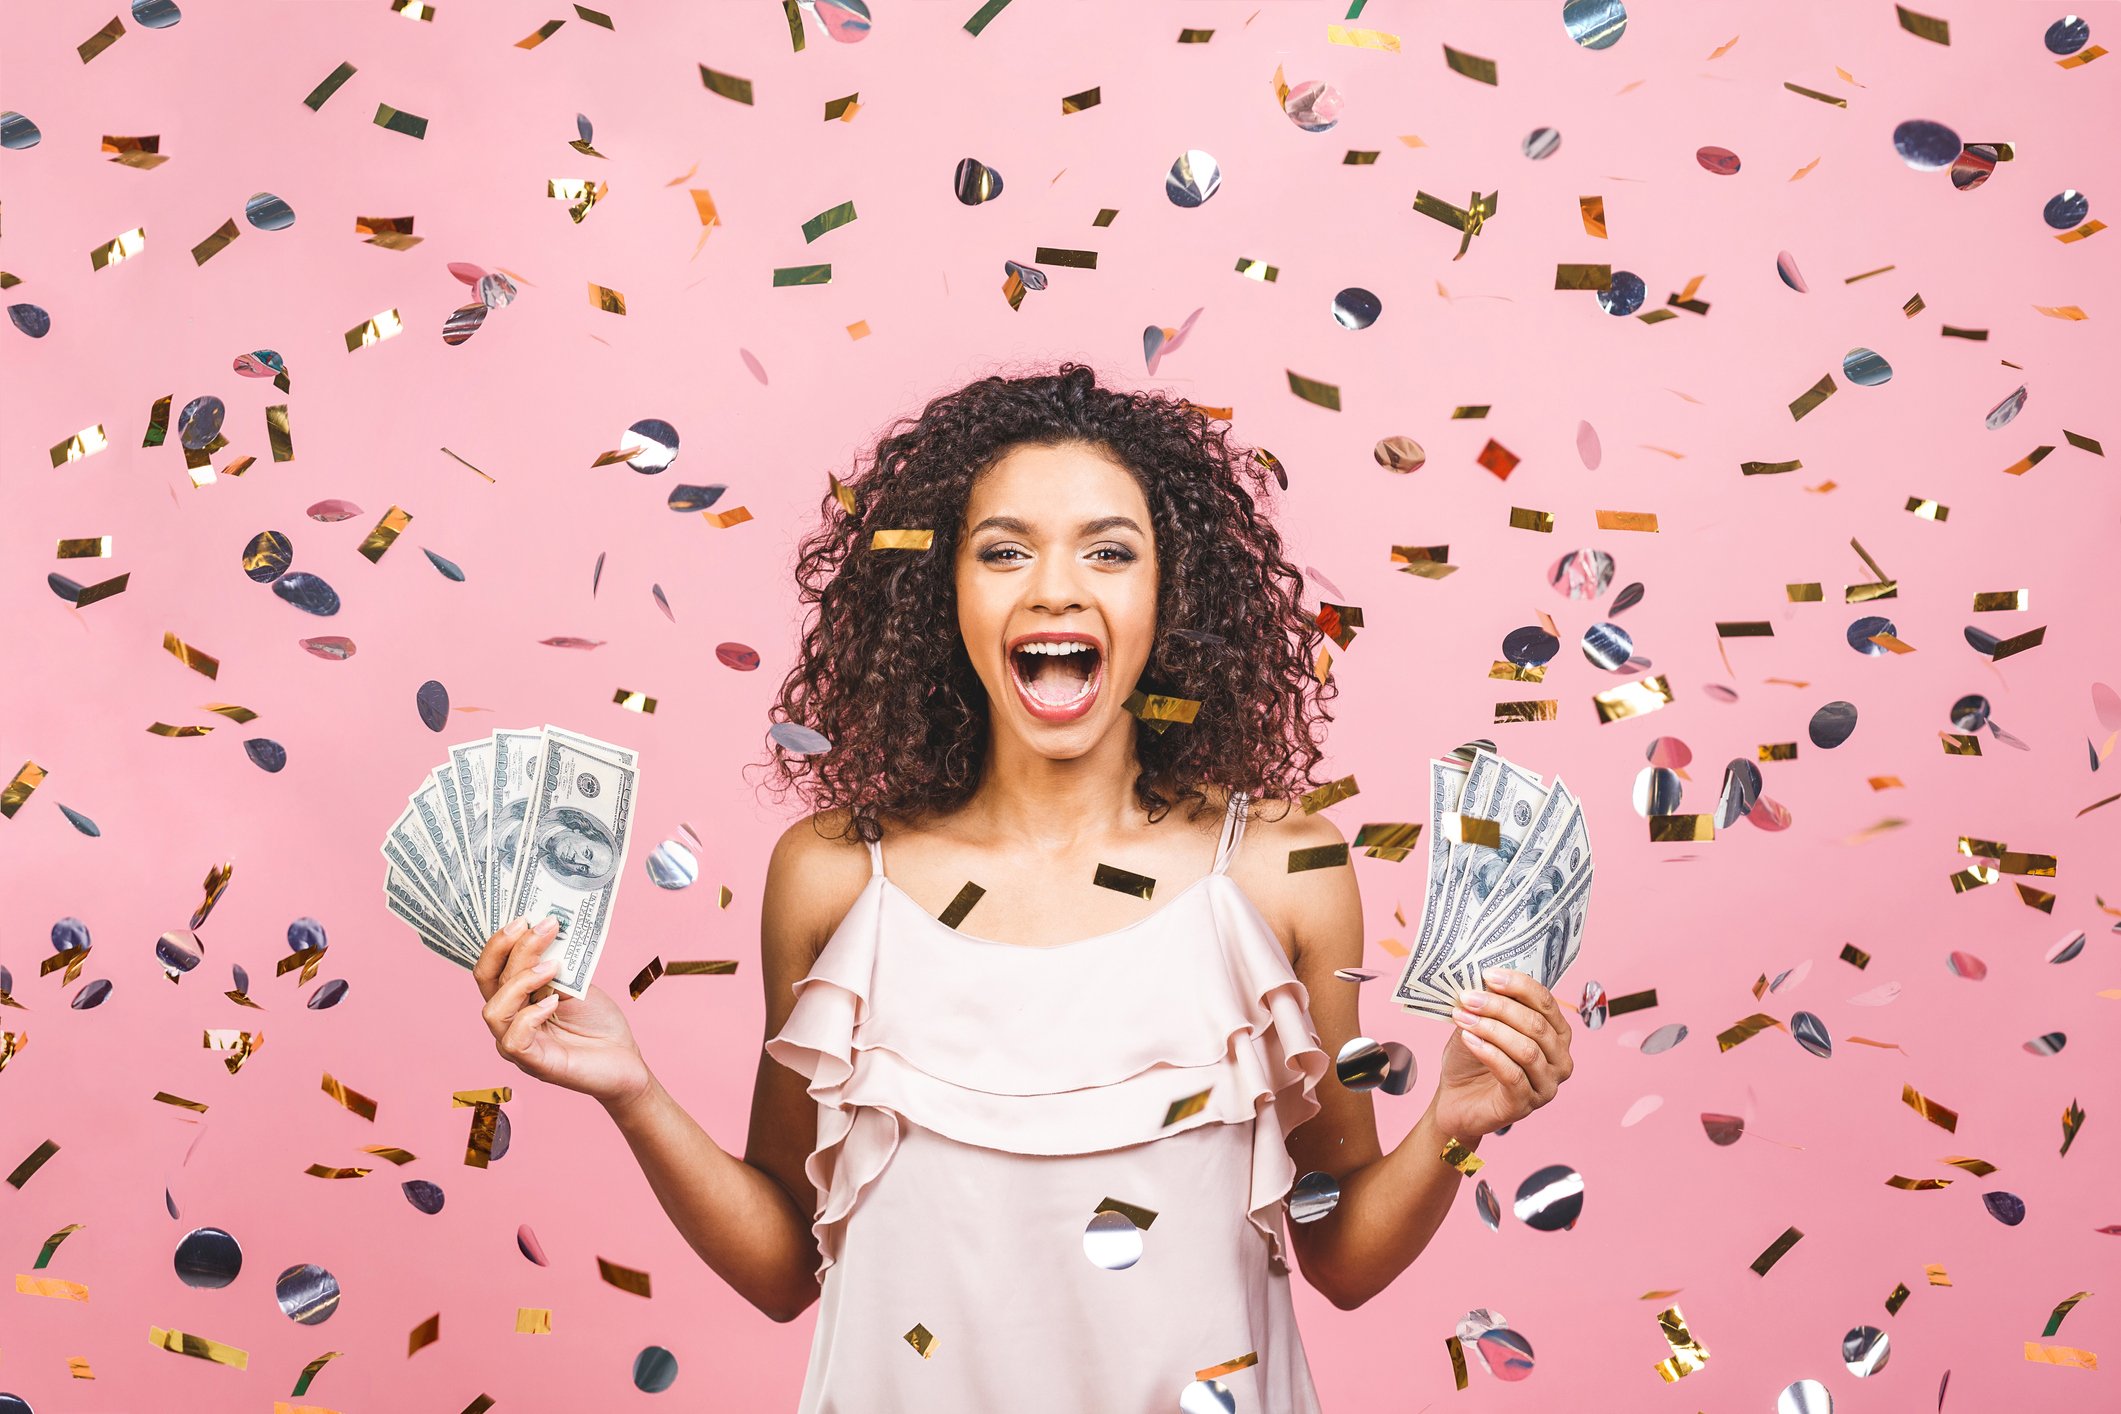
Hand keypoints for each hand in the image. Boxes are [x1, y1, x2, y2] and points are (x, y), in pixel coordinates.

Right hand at [474, 916, 651, 1106]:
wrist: (624, 1058)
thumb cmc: (597, 1021)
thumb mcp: (574, 984)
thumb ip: (554, 964)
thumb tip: (544, 929)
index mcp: (514, 998)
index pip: (490, 968)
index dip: (500, 942)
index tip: (525, 917)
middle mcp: (509, 1020)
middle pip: (488, 982)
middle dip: (510, 949)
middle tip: (542, 927)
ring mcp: (517, 1044)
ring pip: (494, 1010)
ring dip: (520, 981)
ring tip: (552, 967)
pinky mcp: (534, 1064)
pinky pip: (514, 1040)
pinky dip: (531, 1016)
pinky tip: (553, 1002)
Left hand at [1429, 968, 1574, 1138]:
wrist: (1455, 1100)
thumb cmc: (1472, 1060)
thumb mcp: (1481, 1024)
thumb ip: (1489, 1005)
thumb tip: (1485, 978)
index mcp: (1557, 1034)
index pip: (1546, 1002)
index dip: (1519, 985)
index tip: (1489, 974)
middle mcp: (1560, 1060)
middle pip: (1536, 1025)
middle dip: (1500, 1007)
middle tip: (1469, 997)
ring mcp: (1547, 1085)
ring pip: (1526, 1049)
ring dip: (1491, 1029)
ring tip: (1463, 1018)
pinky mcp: (1526, 1104)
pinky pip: (1513, 1074)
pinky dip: (1489, 1053)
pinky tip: (1468, 1039)